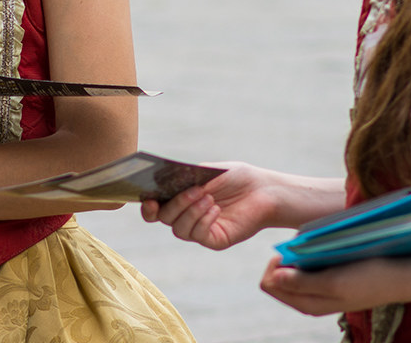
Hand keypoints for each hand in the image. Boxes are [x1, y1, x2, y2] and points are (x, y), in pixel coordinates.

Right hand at [141, 162, 276, 249]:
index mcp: (180, 198)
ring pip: (179, 229)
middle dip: (176, 204)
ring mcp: (199, 230)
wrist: (263, 189)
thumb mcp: (208, 171)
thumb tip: (166, 182)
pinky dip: (203, 220)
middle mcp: (186, 216)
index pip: (154, 208)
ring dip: (191, 211)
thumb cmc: (236, 177)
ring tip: (209, 197)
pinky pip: (198, 235)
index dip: (148, 206)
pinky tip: (216, 209)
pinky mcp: (214, 240)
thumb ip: (187, 177)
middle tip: (195, 191)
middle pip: (164, 218)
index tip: (150, 199)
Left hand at [260, 255, 398, 315]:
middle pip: (277, 276)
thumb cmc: (370, 279)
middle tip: (305, 243)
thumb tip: (272, 279)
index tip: (293, 249)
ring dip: (298, 254)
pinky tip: (326, 245)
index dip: (275, 264)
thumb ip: (302, 282)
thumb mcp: (334, 282)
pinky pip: (308, 265)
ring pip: (292, 269)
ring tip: (318, 243)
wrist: (401, 275)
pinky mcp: (330, 277)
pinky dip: (310, 254)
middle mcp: (309, 298)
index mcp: (307, 303)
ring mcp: (319, 288)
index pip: (269, 283)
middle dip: (285, 258)